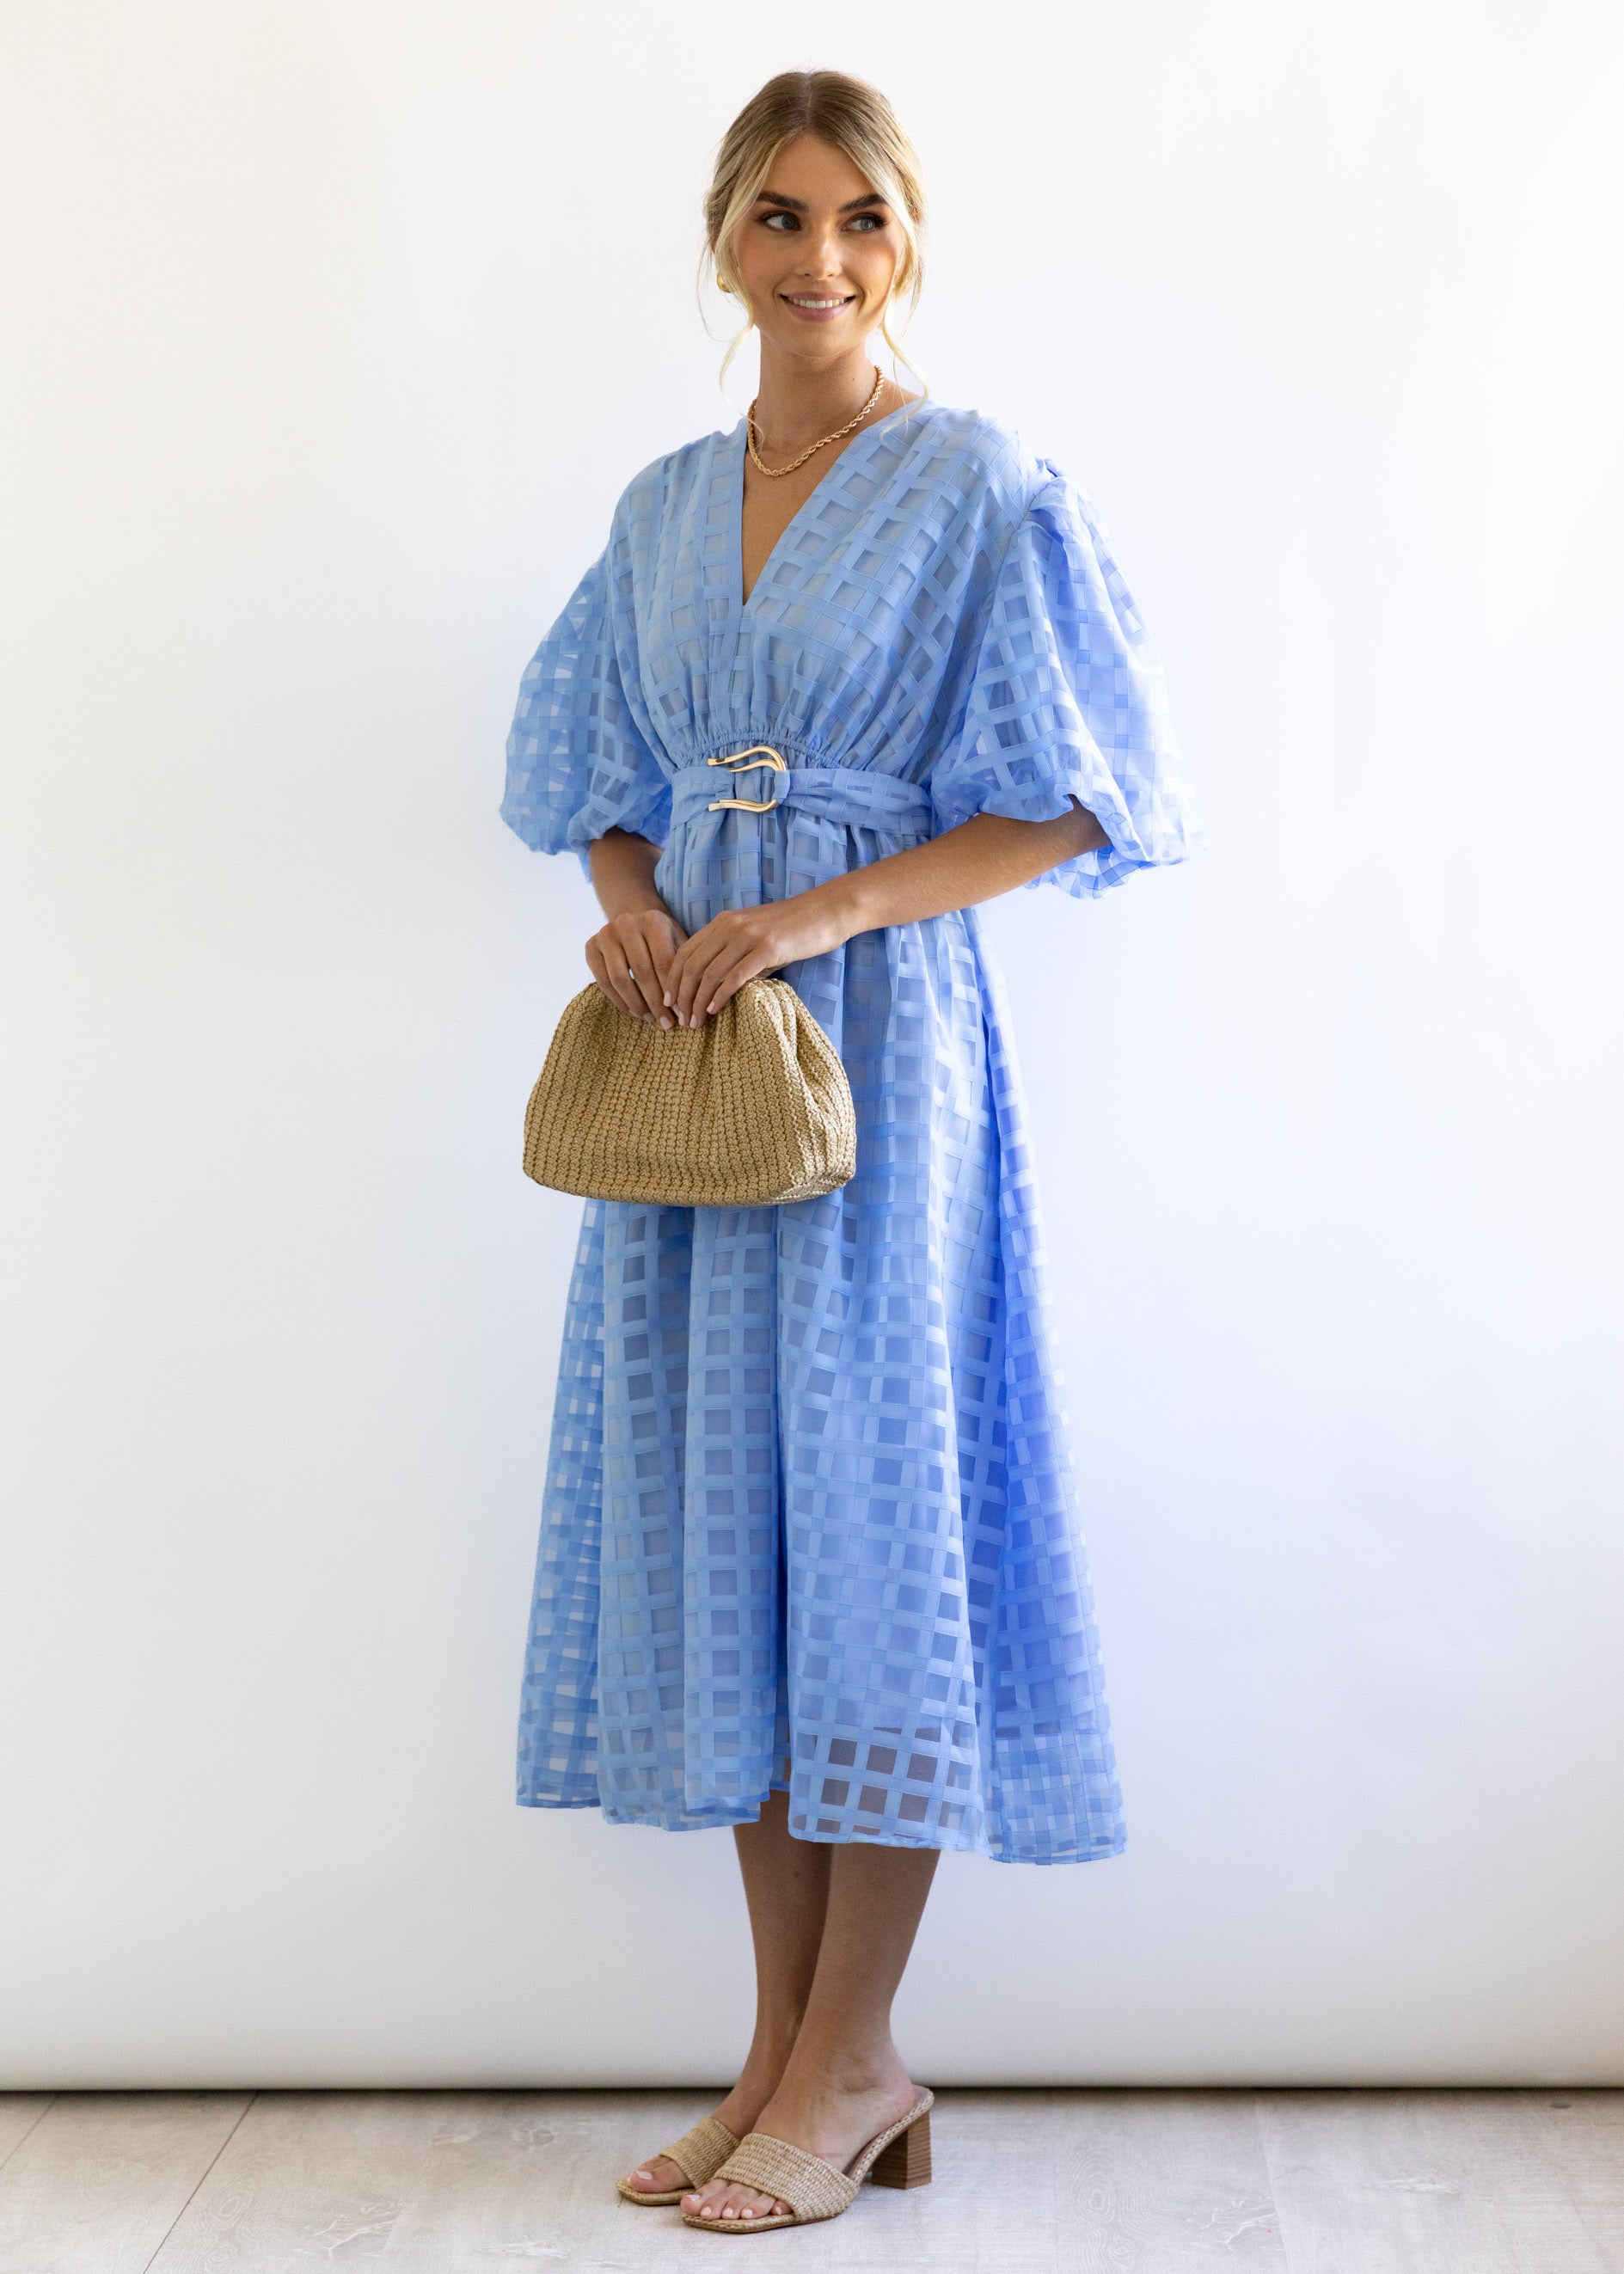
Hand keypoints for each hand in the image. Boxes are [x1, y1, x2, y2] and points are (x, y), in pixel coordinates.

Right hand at [586, 907, 688, 1027]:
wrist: (633, 918)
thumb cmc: (662, 937)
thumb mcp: (677, 942)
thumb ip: (682, 968)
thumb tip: (686, 1006)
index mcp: (653, 921)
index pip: (663, 961)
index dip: (671, 990)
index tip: (680, 1013)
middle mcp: (626, 923)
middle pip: (642, 971)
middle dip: (655, 1002)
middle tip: (666, 1023)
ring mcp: (605, 934)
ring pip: (620, 979)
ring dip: (636, 1004)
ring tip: (649, 1019)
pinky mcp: (590, 947)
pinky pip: (602, 981)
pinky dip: (618, 1000)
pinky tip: (633, 1012)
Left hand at [662, 891, 850, 1025]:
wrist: (826, 912)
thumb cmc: (792, 929)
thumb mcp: (755, 937)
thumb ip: (734, 956)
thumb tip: (715, 988)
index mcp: (723, 922)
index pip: (684, 952)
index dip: (672, 980)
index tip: (670, 1004)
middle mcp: (730, 926)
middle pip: (692, 965)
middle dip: (682, 996)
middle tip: (681, 1020)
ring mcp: (748, 936)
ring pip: (710, 973)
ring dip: (698, 1001)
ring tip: (695, 1022)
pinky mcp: (767, 948)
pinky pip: (735, 976)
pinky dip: (720, 996)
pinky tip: (714, 1011)